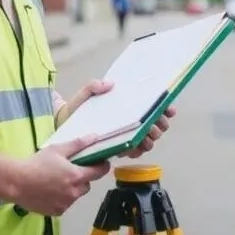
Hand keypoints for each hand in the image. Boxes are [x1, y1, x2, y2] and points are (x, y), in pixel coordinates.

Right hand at [13, 134, 111, 215]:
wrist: (17, 182)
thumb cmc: (37, 164)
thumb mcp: (58, 149)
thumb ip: (78, 144)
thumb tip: (94, 137)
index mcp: (77, 176)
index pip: (99, 172)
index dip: (102, 166)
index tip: (101, 163)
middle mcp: (74, 192)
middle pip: (87, 185)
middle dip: (82, 178)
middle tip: (69, 171)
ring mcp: (66, 204)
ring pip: (76, 195)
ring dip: (71, 189)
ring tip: (56, 181)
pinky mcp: (57, 212)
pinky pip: (65, 204)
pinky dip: (61, 198)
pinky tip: (50, 191)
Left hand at [60, 78, 176, 159]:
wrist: (66, 123)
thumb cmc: (78, 107)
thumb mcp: (85, 94)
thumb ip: (93, 86)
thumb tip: (108, 83)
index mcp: (130, 104)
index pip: (155, 106)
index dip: (166, 108)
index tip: (168, 109)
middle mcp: (133, 120)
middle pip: (158, 124)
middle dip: (159, 125)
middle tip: (153, 124)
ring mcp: (128, 134)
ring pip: (150, 139)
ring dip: (150, 139)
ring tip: (144, 136)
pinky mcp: (121, 146)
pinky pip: (136, 151)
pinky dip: (137, 150)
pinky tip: (132, 148)